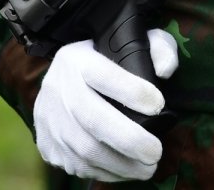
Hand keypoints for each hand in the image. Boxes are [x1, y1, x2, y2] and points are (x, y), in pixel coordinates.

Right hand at [35, 29, 179, 181]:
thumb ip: (158, 49)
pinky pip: (76, 164)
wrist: (63, 76)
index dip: (133, 92)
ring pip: (84, 149)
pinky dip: (105, 172)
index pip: (105, 75)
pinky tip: (126, 169)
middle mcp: (59, 88)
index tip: (160, 106)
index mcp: (78, 60)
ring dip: (120, 164)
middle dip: (129, 140)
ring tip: (147, 168)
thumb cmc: (110, 60)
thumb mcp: (135, 42)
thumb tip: (166, 71)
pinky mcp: (47, 143)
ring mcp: (50, 118)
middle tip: (156, 152)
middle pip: (93, 119)